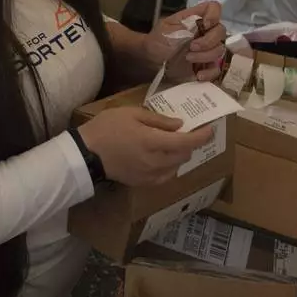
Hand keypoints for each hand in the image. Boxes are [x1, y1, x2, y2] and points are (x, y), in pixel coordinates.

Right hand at [77, 107, 215, 186]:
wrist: (86, 154)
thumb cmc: (107, 128)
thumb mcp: (131, 114)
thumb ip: (158, 120)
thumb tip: (178, 125)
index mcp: (153, 142)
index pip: (187, 142)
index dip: (202, 136)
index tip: (209, 129)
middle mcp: (156, 162)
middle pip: (184, 155)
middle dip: (190, 143)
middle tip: (185, 132)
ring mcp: (150, 175)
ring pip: (176, 166)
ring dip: (179, 155)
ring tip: (170, 144)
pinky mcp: (143, 182)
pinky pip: (165, 175)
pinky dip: (169, 165)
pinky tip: (161, 158)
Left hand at [145, 2, 226, 82]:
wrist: (151, 61)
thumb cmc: (158, 41)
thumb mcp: (168, 28)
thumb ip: (188, 23)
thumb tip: (205, 22)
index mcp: (197, 19)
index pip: (214, 8)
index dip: (213, 16)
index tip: (204, 26)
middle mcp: (206, 32)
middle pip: (221, 31)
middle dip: (207, 41)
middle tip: (191, 47)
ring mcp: (208, 49)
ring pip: (220, 50)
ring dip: (205, 56)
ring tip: (188, 59)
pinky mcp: (207, 66)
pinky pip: (217, 69)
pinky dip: (209, 72)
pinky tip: (198, 74)